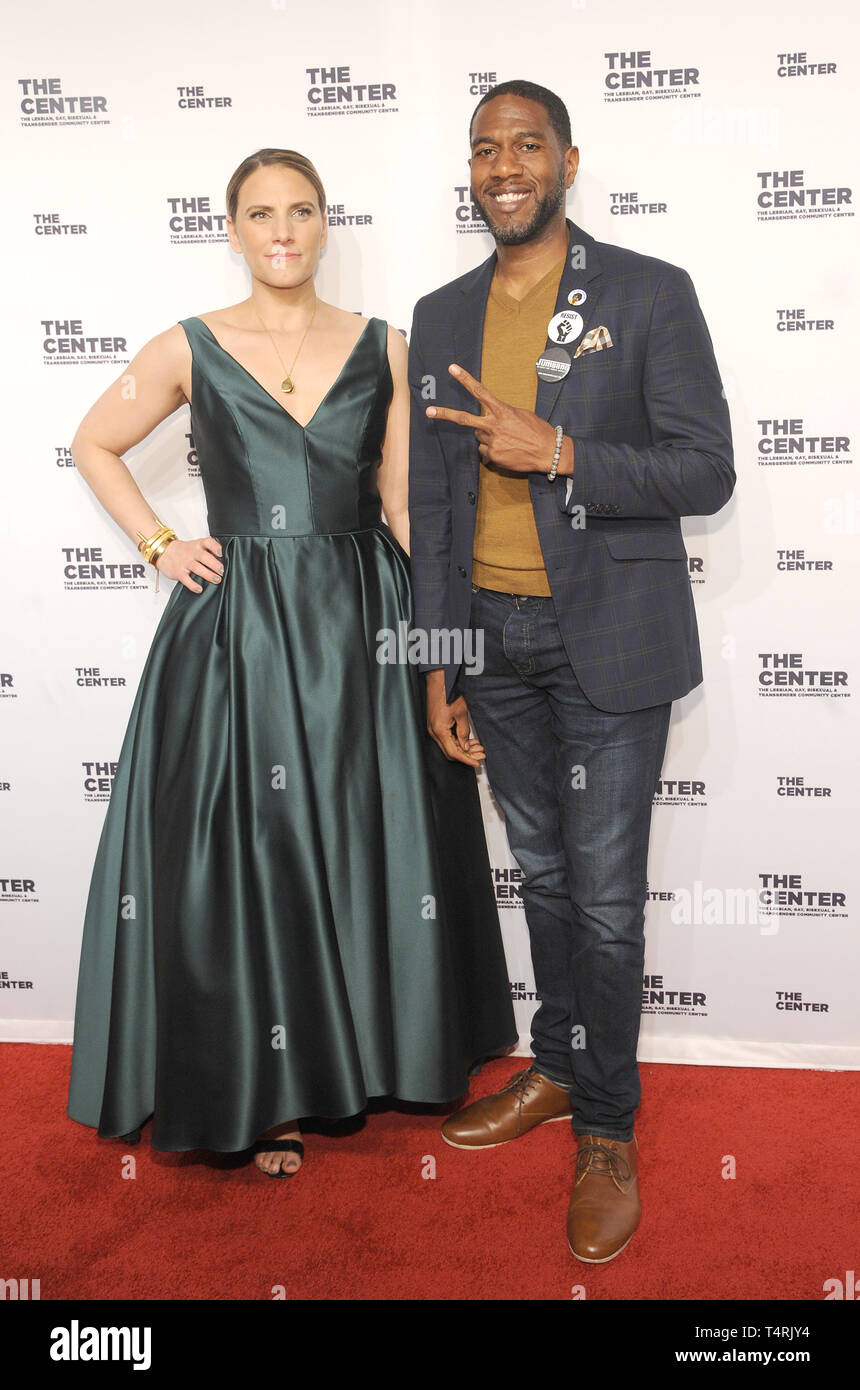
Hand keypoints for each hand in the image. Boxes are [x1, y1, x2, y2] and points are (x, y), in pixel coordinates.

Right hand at [155, 536, 223, 592]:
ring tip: (216, 580)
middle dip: (215, 565)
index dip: (215, 547)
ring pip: (197, 568)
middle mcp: (192, 553)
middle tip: (222, 571)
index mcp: (197, 545)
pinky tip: (199, 589)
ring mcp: (185, 563)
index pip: (207, 542)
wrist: (164, 551)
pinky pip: (186, 579)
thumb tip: (223, 560)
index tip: (221, 553)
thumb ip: (207, 550)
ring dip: (208, 575)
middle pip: (204, 557)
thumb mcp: (195, 545)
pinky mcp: (178, 572)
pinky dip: (193, 585)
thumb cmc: (183, 550)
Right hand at [425, 670, 485, 765]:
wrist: (439, 680)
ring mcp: (433, 728)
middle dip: (467, 755)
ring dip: (463, 748)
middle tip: (481, 754)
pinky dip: (457, 741)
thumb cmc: (448, 693)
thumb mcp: (461, 714)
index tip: (477, 762)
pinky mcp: (434, 724)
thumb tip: (466, 746)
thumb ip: (464, 732)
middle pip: (451, 751)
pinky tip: (468, 740)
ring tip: (478, 746)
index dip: (467, 759)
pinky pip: (446, 738)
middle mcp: (433, 732)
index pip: (454, 752)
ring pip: (449, 745)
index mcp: (439, 730)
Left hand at [426, 364, 570, 475]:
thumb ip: (501, 414)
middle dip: (445, 414)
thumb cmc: (537, 430)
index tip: (452, 368)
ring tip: (507, 440)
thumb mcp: (520, 414)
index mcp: (502, 410)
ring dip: (488, 438)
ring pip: (479, 438)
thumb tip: (489, 421)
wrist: (549, 452)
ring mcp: (492, 442)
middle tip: (429, 411)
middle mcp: (493, 425)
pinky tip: (508, 451)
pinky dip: (493, 452)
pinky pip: (485, 453)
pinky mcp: (493, 456)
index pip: (480, 391)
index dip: (465, 379)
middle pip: (464, 419)